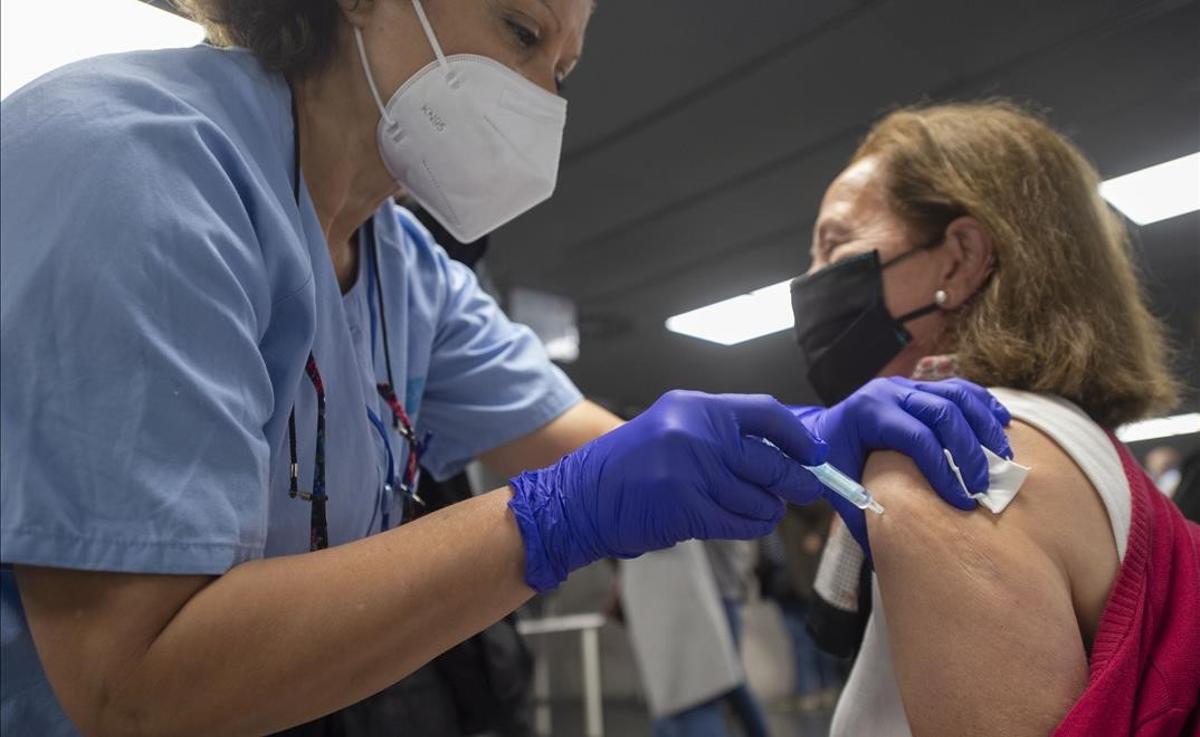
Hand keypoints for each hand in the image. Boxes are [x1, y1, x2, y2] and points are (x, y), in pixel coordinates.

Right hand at [508, 390, 828, 591]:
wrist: (578, 499)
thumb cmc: (627, 467)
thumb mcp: (671, 428)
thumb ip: (719, 433)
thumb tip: (779, 449)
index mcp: (695, 406)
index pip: (765, 413)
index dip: (798, 436)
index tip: (813, 452)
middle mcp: (697, 433)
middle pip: (770, 460)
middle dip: (795, 481)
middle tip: (805, 490)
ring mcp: (692, 471)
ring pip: (759, 497)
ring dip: (768, 509)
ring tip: (761, 511)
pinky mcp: (687, 508)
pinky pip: (740, 522)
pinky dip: (751, 527)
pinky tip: (748, 524)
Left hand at [792, 377, 1011, 557]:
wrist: (823, 431)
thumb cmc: (832, 463)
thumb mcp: (840, 489)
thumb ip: (863, 519)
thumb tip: (889, 562)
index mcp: (868, 414)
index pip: (916, 438)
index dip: (943, 471)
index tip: (961, 502)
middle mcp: (889, 393)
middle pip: (942, 413)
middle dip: (968, 453)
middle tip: (982, 488)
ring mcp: (907, 385)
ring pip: (957, 396)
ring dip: (984, 428)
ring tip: (1002, 460)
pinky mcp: (922, 386)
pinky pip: (960, 389)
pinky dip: (984, 406)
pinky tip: (1002, 426)